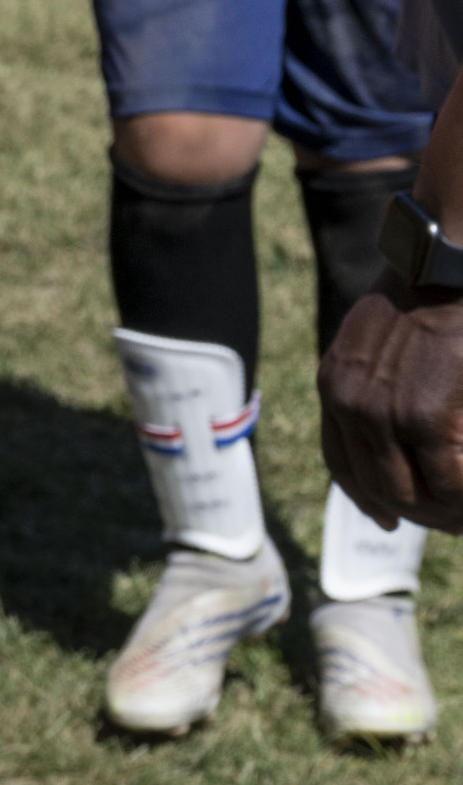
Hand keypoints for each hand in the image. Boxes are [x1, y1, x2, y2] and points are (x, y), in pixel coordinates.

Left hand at [322, 278, 462, 531]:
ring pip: (409, 494)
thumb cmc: (426, 289)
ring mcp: (382, 414)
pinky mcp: (424, 418)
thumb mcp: (379, 335)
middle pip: (373, 486)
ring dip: (442, 515)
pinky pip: (447, 481)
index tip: (387, 518)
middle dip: (412, 513)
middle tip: (448, 522)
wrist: (443, 262)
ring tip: (462, 519)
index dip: (366, 498)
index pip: (341, 462)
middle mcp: (347, 404)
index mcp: (334, 383)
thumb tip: (398, 418)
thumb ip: (379, 375)